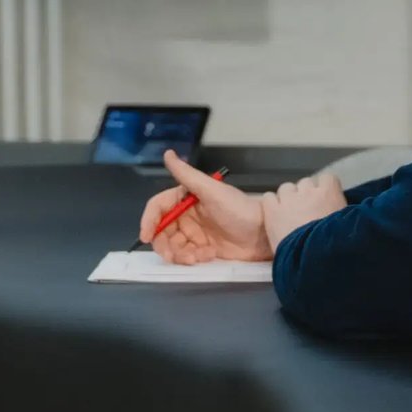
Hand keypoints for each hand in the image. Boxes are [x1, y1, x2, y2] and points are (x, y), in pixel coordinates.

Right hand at [139, 150, 270, 263]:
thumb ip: (187, 174)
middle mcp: (187, 215)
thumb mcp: (212, 190)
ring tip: (198, 257)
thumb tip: (167, 154)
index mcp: (186, 198)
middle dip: (164, 245)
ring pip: (173, 246)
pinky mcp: (203, 249)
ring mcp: (195, 233)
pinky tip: (209, 255)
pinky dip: (193, 258)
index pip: (159, 207)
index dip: (149, 221)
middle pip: (162, 231)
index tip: (146, 236)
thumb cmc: (239, 209)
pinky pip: (187, 256)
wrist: (264, 234)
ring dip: (180, 254)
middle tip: (172, 256)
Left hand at [259, 175, 346, 251]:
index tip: (324, 201)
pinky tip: (276, 216)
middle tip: (307, 213)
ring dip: (288, 198)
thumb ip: (341, 212)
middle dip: (306, 195)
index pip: (328, 178)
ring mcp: (289, 200)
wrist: (314, 260)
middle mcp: (309, 191)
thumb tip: (340, 211)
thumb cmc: (334, 247)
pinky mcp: (272, 210)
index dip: (325, 189)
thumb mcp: (347, 225)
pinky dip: (271, 204)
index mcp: (330, 193)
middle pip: (306, 183)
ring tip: (290, 216)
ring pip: (286, 188)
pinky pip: (268, 197)